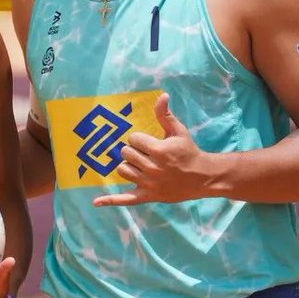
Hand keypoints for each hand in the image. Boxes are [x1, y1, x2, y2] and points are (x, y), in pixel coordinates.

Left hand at [93, 93, 212, 206]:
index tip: (150, 142)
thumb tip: (161, 95)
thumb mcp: (178, 131)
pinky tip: (96, 202)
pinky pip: (126, 199)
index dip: (139, 139)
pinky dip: (111, 200)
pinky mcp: (148, 196)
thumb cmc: (188, 151)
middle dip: (133, 151)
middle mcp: (153, 168)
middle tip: (147, 154)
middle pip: (125, 153)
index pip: (133, 139)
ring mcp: (149, 184)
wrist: (203, 177)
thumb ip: (165, 115)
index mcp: (159, 151)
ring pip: (123, 170)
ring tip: (141, 165)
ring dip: (128, 166)